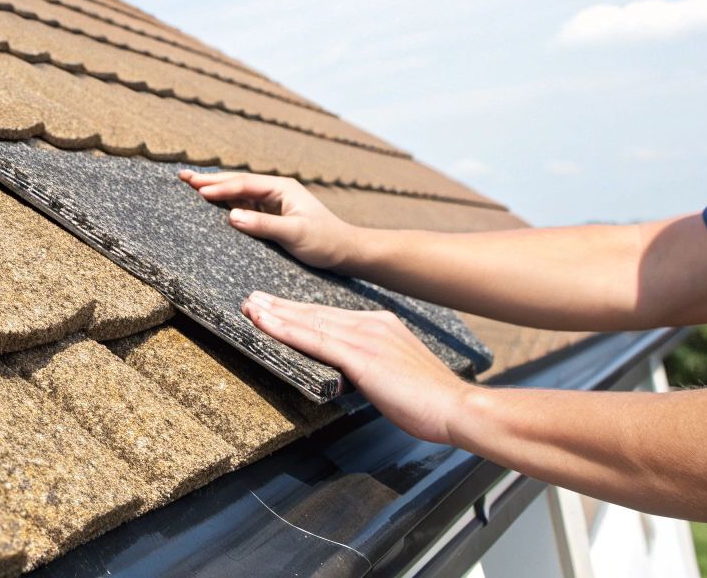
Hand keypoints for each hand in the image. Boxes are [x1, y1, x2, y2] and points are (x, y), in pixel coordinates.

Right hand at [179, 170, 359, 269]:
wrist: (345, 252)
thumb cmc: (324, 242)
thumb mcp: (294, 234)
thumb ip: (263, 225)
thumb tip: (232, 216)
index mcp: (281, 188)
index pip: (244, 185)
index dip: (220, 187)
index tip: (197, 190)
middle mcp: (275, 190)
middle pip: (237, 182)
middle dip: (210, 180)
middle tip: (183, 176)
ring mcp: (272, 202)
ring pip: (238, 192)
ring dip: (215, 188)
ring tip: (190, 184)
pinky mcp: (271, 215)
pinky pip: (243, 205)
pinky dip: (225, 202)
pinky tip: (211, 201)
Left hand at [242, 291, 473, 444]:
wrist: (456, 408)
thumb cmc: (429, 400)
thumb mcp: (395, 373)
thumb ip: (371, 365)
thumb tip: (349, 372)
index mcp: (382, 324)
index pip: (330, 316)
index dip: (299, 311)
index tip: (275, 306)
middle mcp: (372, 324)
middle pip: (315, 313)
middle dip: (281, 306)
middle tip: (251, 300)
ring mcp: (366, 337)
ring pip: (310, 322)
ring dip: (275, 314)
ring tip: (249, 308)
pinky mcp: (361, 356)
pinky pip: (315, 340)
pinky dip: (286, 330)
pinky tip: (265, 324)